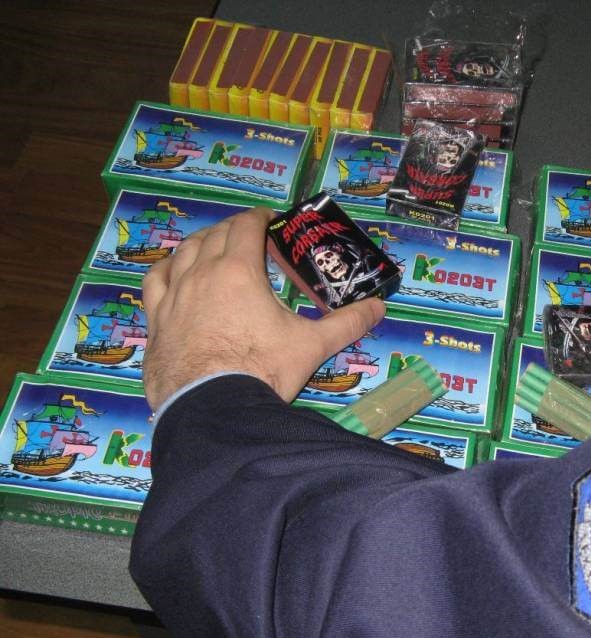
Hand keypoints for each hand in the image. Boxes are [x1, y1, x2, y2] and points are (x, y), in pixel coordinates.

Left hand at [141, 207, 384, 411]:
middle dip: (231, 229)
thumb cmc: (263, 370)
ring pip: (182, 253)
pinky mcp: (156, 320)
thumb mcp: (311, 345)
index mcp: (238, 270)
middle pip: (212, 235)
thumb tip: (379, 308)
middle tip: (248, 237)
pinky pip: (155, 281)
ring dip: (199, 243)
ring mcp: (172, 296)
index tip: (270, 220)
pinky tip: (172, 273)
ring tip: (210, 247)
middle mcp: (200, 273)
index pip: (245, 226)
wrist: (213, 410)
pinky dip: (167, 269)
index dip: (258, 217)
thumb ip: (346, 324)